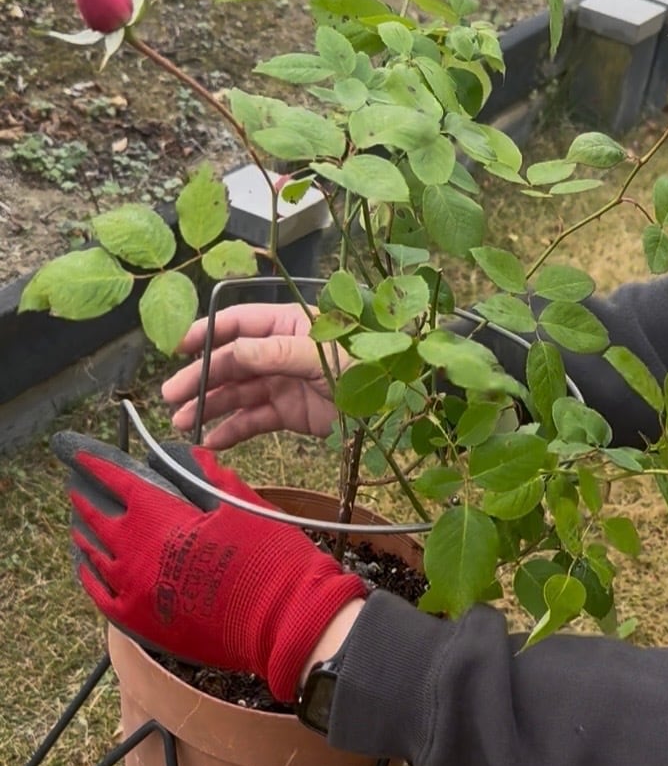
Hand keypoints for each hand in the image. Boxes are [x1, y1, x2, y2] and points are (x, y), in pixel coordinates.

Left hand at [53, 433, 366, 700]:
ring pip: (94, 557)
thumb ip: (209, 477)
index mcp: (159, 516)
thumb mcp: (242, 505)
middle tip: (78, 486)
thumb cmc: (268, 556)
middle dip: (86, 498)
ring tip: (82, 525)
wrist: (285, 618)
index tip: (81, 455)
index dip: (96, 464)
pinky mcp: (140, 622)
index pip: (117, 481)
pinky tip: (90, 568)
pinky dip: (91, 578)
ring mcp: (133, 590)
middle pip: (98, 518)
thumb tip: (191, 455)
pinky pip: (100, 597)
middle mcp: (136, 552)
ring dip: (86, 536)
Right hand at [162, 302, 350, 447]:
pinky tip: (212, 441)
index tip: (178, 350)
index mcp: (286, 324)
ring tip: (182, 424)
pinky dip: (233, 430)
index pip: (236, 324)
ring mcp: (283, 382)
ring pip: (237, 393)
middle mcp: (279, 350)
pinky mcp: (290, 413)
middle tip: (172, 397)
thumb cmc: (366, 365)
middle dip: (199, 379)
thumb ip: (275, 353)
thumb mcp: (320, 355)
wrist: (398, 404)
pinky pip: (254, 419)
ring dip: (209, 407)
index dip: (205, 335)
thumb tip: (233, 351)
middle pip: (230, 362)